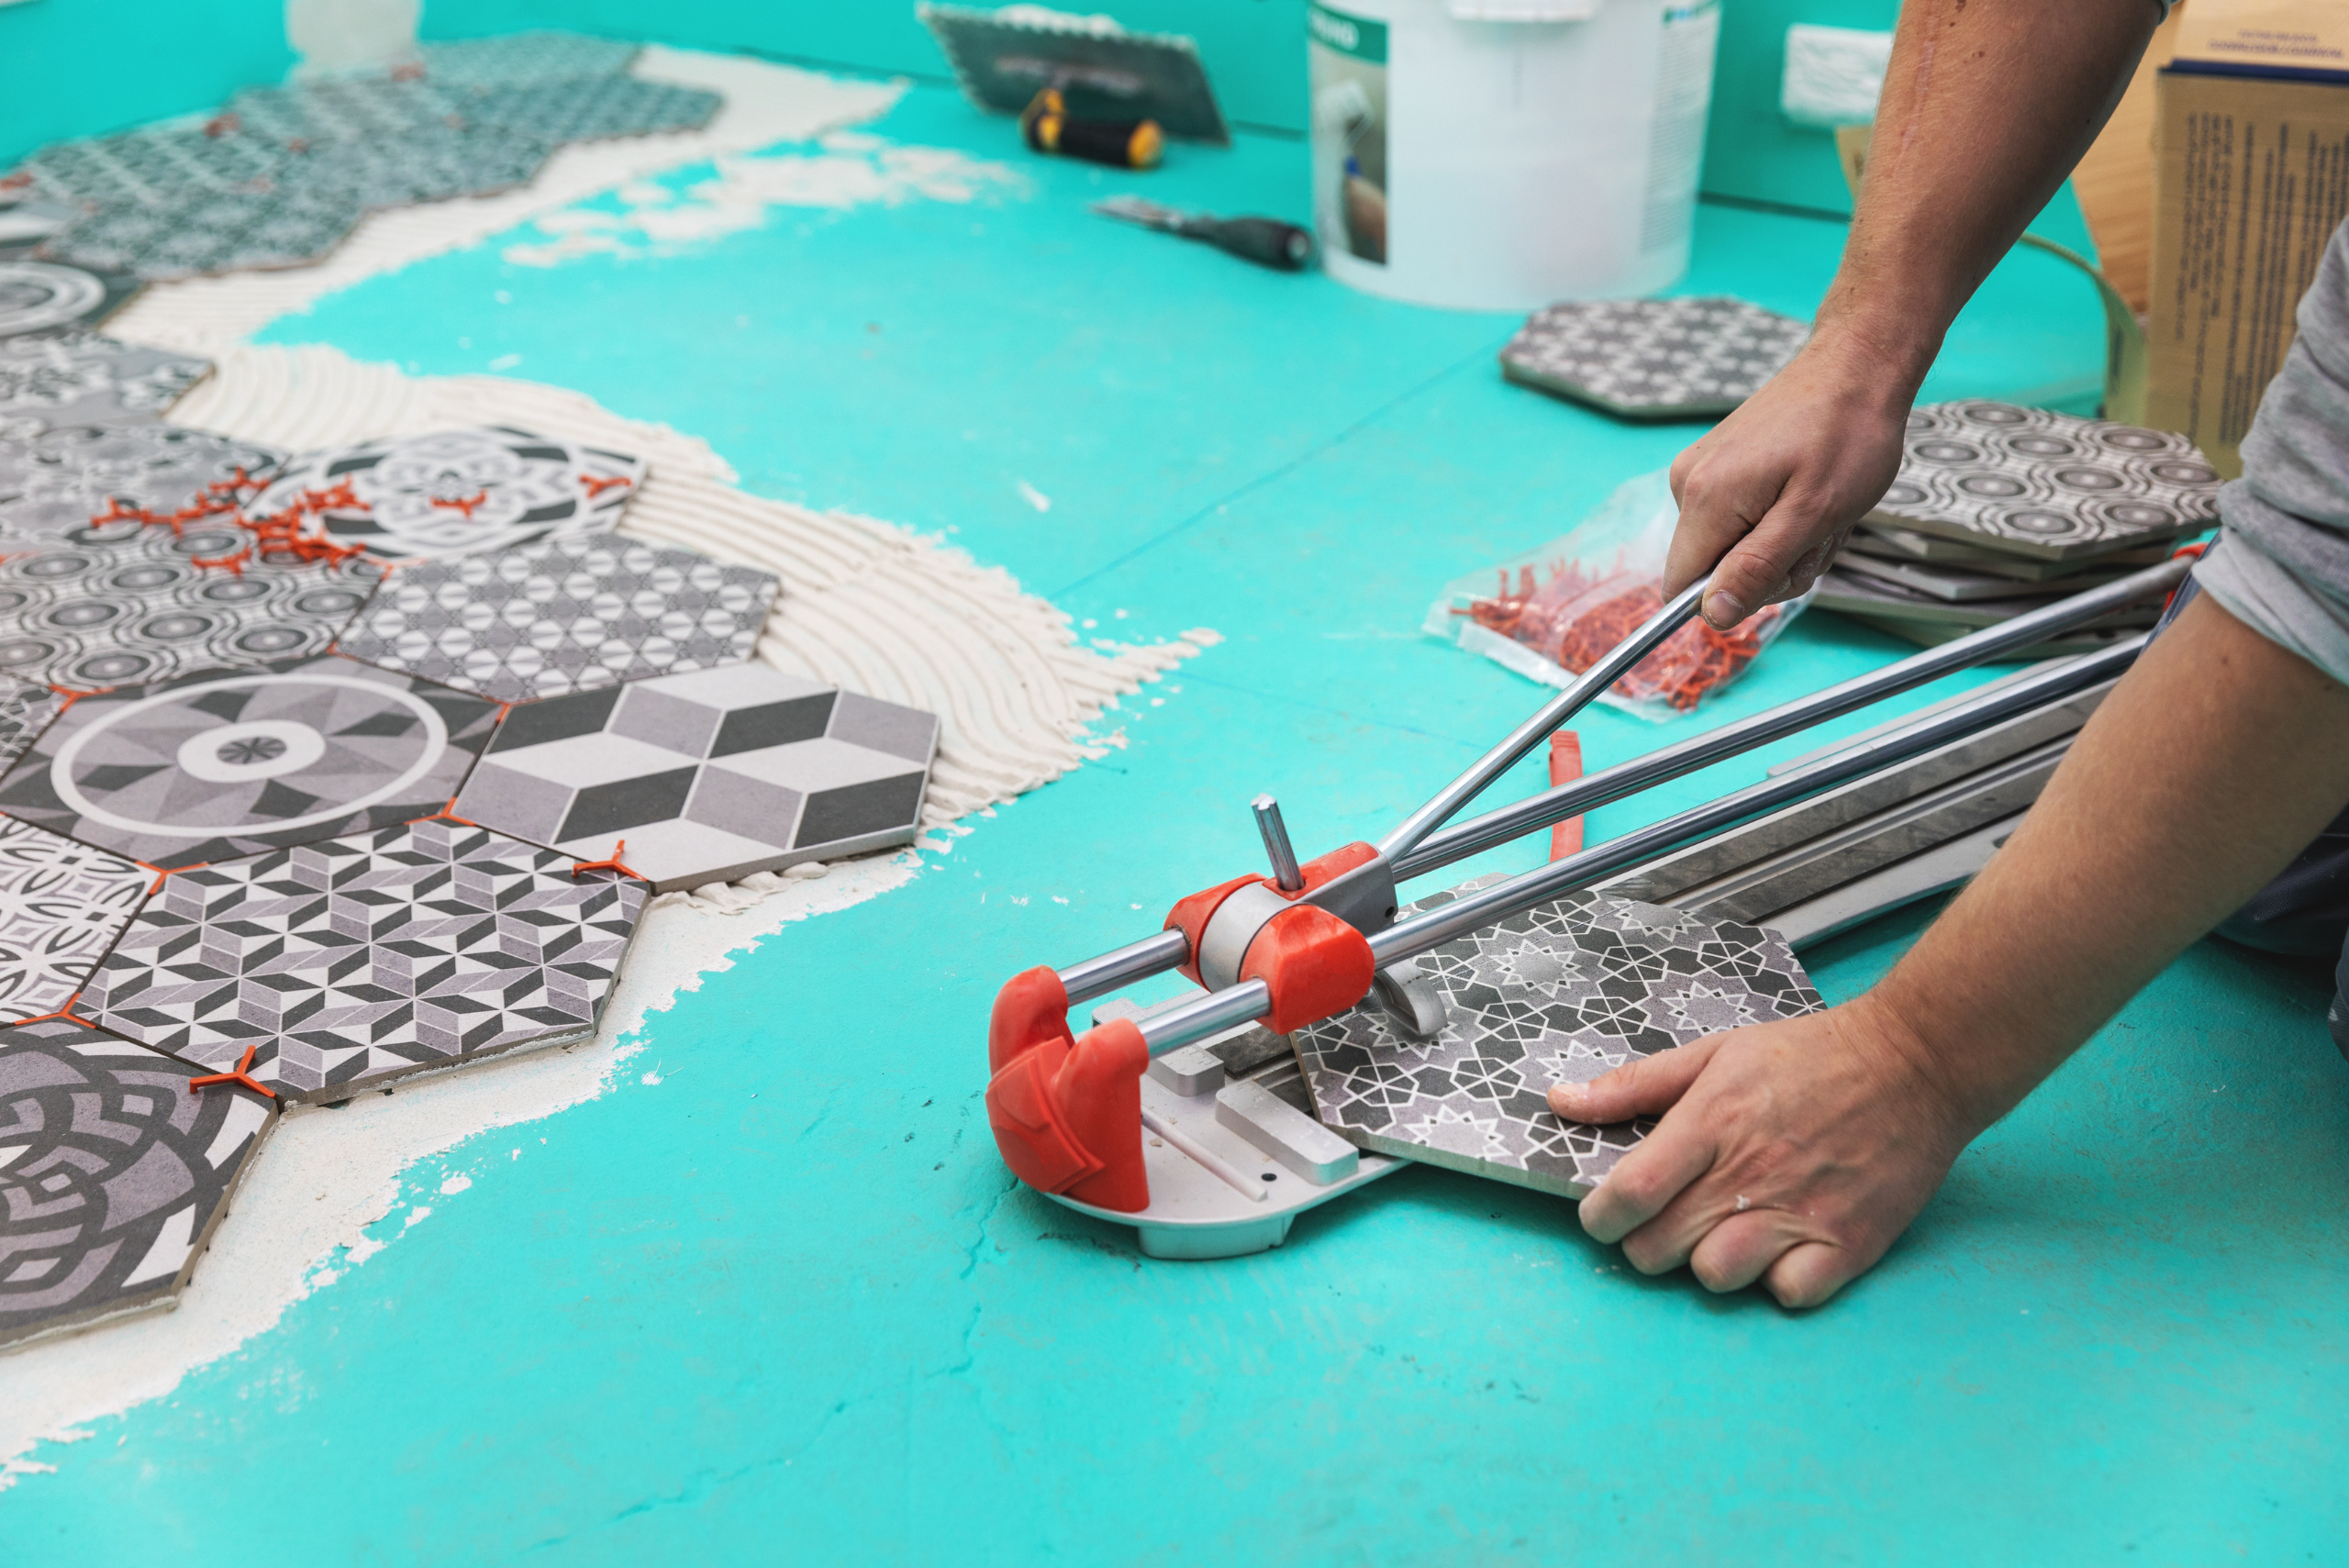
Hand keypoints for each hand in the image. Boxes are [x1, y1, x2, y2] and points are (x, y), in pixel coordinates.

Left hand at [1547, 996, 1978, 1307]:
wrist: (1915, 1064)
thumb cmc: (1809, 1056)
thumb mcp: (1715, 1053)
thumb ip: (1634, 1085)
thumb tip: (1560, 1102)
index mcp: (1711, 1123)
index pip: (1630, 1194)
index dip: (1600, 1218)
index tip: (1602, 1216)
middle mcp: (1750, 1175)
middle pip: (1660, 1249)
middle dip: (1646, 1242)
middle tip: (1668, 1218)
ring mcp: (1800, 1213)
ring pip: (1716, 1278)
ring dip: (1710, 1263)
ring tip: (1727, 1230)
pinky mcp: (1848, 1244)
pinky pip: (1787, 1295)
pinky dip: (1778, 1281)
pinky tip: (1782, 1246)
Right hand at [1664, 331, 1917, 630]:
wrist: (1857, 366)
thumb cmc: (1847, 435)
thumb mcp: (1813, 514)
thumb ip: (1757, 567)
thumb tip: (1712, 614)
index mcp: (1706, 498)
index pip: (1681, 587)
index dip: (1732, 595)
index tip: (1784, 565)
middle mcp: (1688, 484)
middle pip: (1711, 570)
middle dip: (1769, 568)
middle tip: (1817, 531)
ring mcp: (1700, 471)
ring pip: (1729, 547)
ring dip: (1781, 544)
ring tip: (1819, 507)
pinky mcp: (1717, 464)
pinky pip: (1736, 520)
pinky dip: (1776, 520)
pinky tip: (1806, 493)